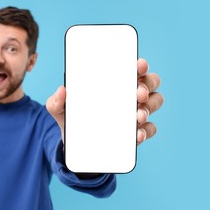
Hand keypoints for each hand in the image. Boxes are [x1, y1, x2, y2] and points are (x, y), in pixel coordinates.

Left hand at [46, 58, 163, 144]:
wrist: (74, 145)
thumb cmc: (72, 117)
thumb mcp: (60, 108)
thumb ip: (56, 100)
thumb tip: (62, 90)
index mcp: (113, 81)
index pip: (132, 68)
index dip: (140, 64)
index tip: (139, 65)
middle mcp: (128, 93)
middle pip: (150, 82)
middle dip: (147, 86)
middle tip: (138, 94)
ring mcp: (135, 112)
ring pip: (154, 102)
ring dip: (149, 108)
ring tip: (137, 116)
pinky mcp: (135, 132)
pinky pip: (149, 129)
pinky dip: (146, 131)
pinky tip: (137, 135)